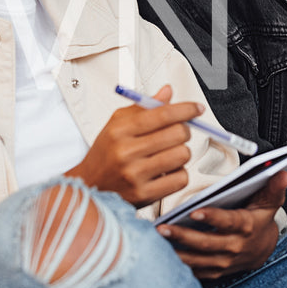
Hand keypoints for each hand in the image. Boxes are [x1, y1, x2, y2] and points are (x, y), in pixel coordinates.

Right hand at [66, 85, 197, 205]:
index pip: (162, 114)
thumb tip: (167, 92)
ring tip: (168, 154)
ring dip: (181, 153)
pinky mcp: (144, 195)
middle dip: (183, 131)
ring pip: (182, 155)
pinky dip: (179, 173)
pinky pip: (181, 178)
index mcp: (119, 130)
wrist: (90, 187)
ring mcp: (135, 175)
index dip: (186, 109)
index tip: (196, 109)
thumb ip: (144, 107)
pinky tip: (166, 171)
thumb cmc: (105, 155)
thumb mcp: (117, 125)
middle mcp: (126, 152)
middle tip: (177, 134)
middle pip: (177, 134)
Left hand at [158, 172, 286, 279]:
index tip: (194, 211)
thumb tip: (284, 171)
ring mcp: (223, 262)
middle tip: (161, 228)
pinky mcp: (214, 271)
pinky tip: (160, 254)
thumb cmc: (260, 220)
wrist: (262, 250)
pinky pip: (194, 270)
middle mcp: (234, 246)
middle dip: (182, 236)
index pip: (228, 222)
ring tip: (155, 241)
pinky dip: (177, 265)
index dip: (212, 218)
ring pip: (196, 260)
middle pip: (206, 243)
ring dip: (175, 252)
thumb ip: (273, 187)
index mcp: (245, 227)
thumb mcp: (269, 203)